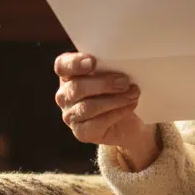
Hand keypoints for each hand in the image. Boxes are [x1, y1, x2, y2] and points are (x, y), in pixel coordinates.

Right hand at [55, 52, 158, 169]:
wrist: (126, 121)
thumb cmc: (116, 92)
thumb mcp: (112, 74)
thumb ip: (109, 67)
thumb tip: (121, 62)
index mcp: (68, 75)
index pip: (62, 66)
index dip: (74, 63)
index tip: (93, 61)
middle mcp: (64, 95)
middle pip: (76, 87)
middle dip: (103, 84)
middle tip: (125, 82)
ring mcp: (70, 116)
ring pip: (88, 107)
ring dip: (115, 99)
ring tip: (133, 94)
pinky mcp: (81, 132)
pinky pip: (97, 123)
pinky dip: (117, 112)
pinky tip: (130, 106)